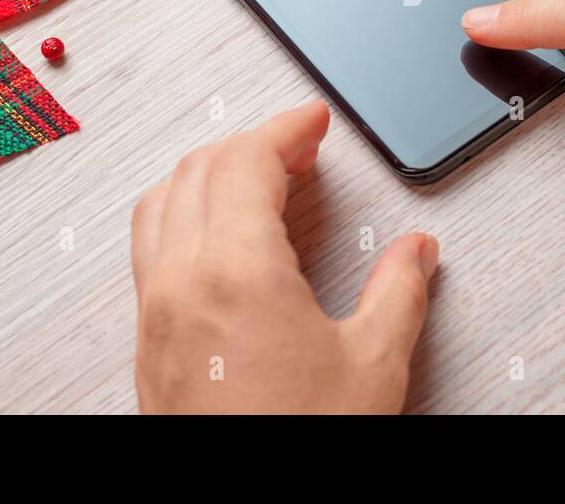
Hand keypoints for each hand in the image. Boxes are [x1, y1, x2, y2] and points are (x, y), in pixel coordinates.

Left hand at [131, 101, 439, 413]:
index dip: (285, 127)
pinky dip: (180, 213)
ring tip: (252, 177)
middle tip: (296, 145)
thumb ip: (399, 294)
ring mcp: (155, 311)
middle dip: (251, 142)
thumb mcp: (372, 368)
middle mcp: (180, 280)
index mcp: (235, 269)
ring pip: (161, 202)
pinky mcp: (147, 342)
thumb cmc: (294, 446)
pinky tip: (215, 238)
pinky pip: (148, 246)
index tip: (312, 119)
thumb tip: (417, 254)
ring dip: (207, 172)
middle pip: (199, 168)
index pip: (248, 160)